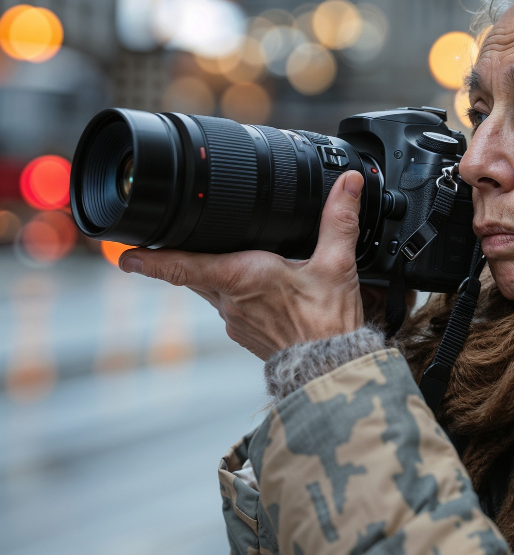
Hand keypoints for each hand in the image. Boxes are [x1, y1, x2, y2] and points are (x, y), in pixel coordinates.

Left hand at [118, 171, 366, 359]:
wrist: (332, 370)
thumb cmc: (329, 323)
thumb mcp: (338, 264)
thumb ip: (339, 219)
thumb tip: (348, 184)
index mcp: (243, 277)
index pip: (184, 265)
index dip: (152, 259)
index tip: (125, 255)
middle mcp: (230, 301)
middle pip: (194, 271)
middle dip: (183, 255)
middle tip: (168, 240)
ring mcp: (235, 320)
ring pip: (211, 288)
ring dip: (214, 273)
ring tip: (229, 258)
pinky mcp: (246, 333)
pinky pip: (229, 306)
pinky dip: (235, 293)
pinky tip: (259, 289)